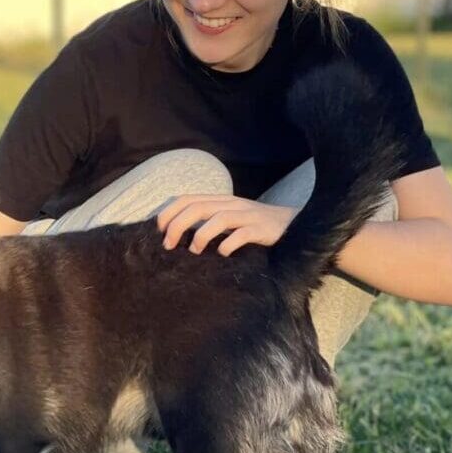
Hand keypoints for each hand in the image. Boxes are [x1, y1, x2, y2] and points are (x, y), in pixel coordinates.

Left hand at [157, 194, 297, 256]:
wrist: (292, 225)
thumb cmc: (254, 226)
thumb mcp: (229, 218)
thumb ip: (208, 221)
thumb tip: (178, 235)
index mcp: (221, 200)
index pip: (188, 198)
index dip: (170, 212)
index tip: (159, 230)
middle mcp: (232, 204)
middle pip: (198, 207)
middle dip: (178, 225)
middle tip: (168, 244)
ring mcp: (247, 215)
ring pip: (219, 218)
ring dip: (201, 235)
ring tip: (194, 251)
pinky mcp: (261, 229)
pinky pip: (242, 234)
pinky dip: (228, 244)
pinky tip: (222, 254)